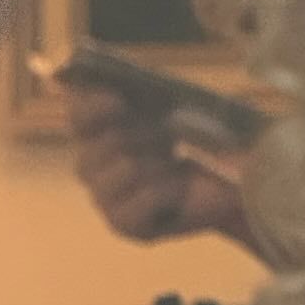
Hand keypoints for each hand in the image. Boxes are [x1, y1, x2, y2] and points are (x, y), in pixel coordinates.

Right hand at [68, 84, 261, 253]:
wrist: (226, 183)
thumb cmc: (194, 140)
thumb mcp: (175, 108)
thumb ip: (143, 92)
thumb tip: (121, 79)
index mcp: (96, 131)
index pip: (78, 116)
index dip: (92, 108)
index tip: (118, 102)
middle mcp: (91, 166)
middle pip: (99, 147)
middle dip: (141, 138)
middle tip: (168, 139)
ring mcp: (103, 198)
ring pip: (124, 170)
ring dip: (157, 164)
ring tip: (174, 164)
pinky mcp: (123, 225)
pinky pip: (139, 201)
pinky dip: (165, 191)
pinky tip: (177, 191)